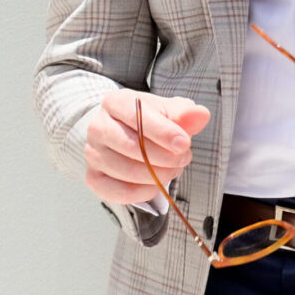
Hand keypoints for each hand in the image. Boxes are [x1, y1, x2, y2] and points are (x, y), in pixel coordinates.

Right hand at [85, 89, 210, 203]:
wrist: (126, 132)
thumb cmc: (150, 120)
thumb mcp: (169, 110)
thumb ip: (185, 114)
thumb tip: (201, 115)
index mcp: (116, 102)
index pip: (137, 117)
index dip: (164, 132)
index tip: (185, 143)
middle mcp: (98, 126)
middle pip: (132, 146)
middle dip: (166, 157)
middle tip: (183, 158)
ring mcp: (93, 153)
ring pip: (127, 171)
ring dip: (158, 175)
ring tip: (173, 168)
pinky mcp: (94, 177)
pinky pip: (119, 192)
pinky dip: (144, 192)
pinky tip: (157, 184)